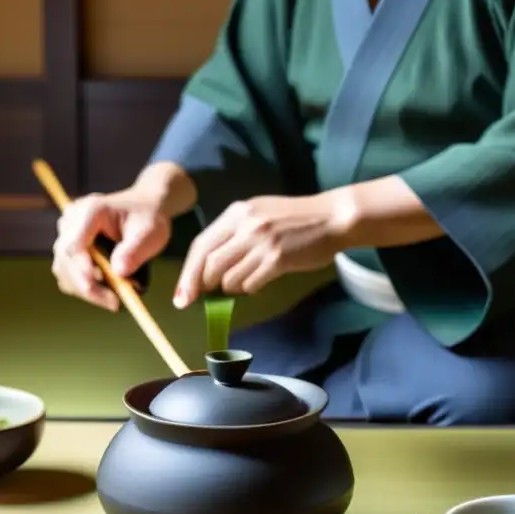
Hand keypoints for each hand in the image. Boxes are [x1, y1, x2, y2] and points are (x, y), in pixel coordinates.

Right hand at [51, 186, 173, 311]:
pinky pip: (67, 273)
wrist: (144, 208)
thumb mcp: (150, 233)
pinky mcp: (68, 246)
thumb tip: (118, 272)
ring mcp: (66, 233)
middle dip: (88, 288)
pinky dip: (84, 286)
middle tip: (116, 304)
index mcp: (91, 211)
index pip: (74, 247)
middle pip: (65, 261)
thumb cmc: (148, 218)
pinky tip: (106, 289)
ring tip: (115, 296)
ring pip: (64, 270)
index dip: (82, 273)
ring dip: (86, 289)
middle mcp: (72, 220)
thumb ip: (135, 251)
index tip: (102, 292)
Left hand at [173, 192, 353, 307]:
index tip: (181, 296)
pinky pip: (250, 284)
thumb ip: (234, 234)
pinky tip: (257, 282)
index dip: (187, 273)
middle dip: (200, 287)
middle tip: (199, 301)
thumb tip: (210, 267)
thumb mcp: (259, 214)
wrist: (333, 217)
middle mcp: (245, 225)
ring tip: (241, 284)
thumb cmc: (296, 219)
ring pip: (228, 279)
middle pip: (208, 265)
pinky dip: (248, 289)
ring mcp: (261, 242)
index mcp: (237, 212)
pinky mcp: (277, 259)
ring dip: (229, 289)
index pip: (201, 246)